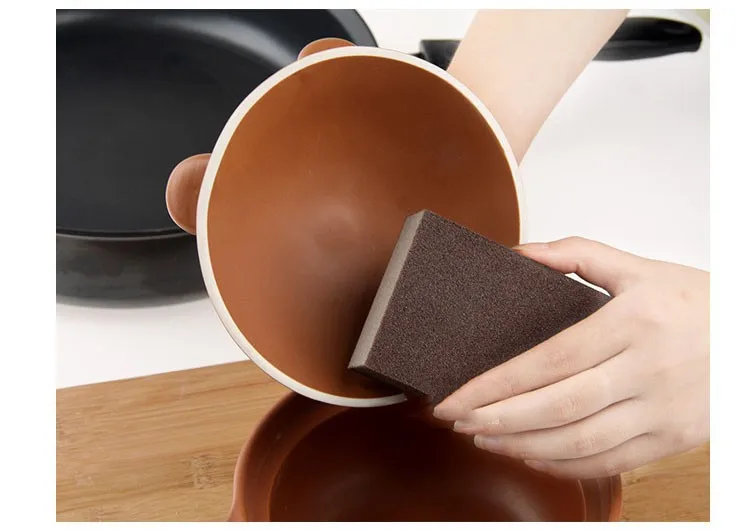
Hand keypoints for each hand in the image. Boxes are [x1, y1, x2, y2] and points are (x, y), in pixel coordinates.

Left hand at [433, 237, 708, 478]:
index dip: (496, 384)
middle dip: (497, 419)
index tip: (457, 395)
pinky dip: (564, 465)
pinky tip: (531, 456)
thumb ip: (576, 254)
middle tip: (456, 420)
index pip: (548, 361)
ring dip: (522, 446)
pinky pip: (610, 462)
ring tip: (483, 439)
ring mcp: (661, 410)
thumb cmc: (696, 301)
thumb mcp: (639, 267)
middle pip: (557, 406)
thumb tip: (518, 253)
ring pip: (579, 441)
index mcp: (632, 323)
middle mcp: (646, 370)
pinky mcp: (671, 438)